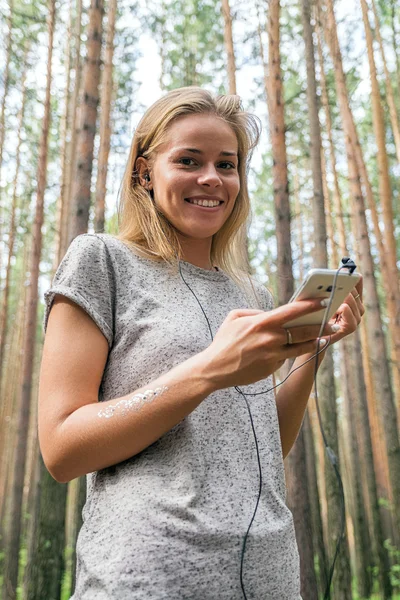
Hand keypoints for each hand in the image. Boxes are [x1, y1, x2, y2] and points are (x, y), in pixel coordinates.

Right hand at [201, 299, 336, 389]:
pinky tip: (298, 349)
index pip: (291, 311)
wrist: (215, 369)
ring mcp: (273, 355)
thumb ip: (255, 312)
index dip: (309, 306)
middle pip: (302, 330)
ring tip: (325, 337)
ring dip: (315, 341)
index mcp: (261, 323)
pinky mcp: (272, 368)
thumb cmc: (224, 341)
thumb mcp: (234, 318)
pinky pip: (286, 358)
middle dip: (320, 325)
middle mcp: (270, 339)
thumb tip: (269, 313)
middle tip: (332, 322)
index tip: (323, 301)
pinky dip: (291, 352)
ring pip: (301, 347)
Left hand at [321, 276, 364, 344]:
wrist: (313, 339)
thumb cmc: (316, 318)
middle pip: (353, 290)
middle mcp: (358, 308)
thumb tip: (334, 272)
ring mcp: (356, 318)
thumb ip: (329, 289)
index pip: (357, 282)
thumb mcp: (322, 300)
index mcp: (354, 300)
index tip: (343, 270)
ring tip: (332, 294)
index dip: (351, 275)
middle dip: (343, 286)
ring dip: (341, 297)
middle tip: (335, 281)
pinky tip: (338, 306)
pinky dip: (343, 308)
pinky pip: (348, 311)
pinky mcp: (351, 327)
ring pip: (350, 300)